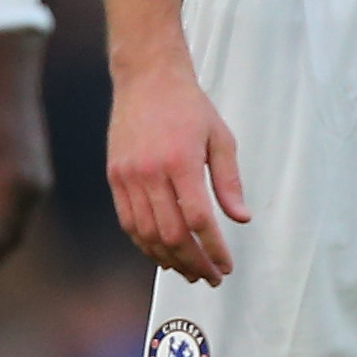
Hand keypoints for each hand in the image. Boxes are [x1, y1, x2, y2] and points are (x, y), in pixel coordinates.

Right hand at [106, 55, 246, 282]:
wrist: (146, 79)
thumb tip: (241, 219)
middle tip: (210, 277)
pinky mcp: (115, 177)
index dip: (213, 249)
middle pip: (171, 234)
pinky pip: (128, 221)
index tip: (225, 266)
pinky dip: (145, 244)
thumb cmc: (189, 107)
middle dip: (193, 262)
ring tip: (189, 272)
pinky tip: (162, 255)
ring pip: (146, 234)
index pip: (198, 220)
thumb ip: (229, 182)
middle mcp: (151, 173)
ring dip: (169, 260)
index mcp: (181, 162)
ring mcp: (128, 177)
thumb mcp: (221, 138)